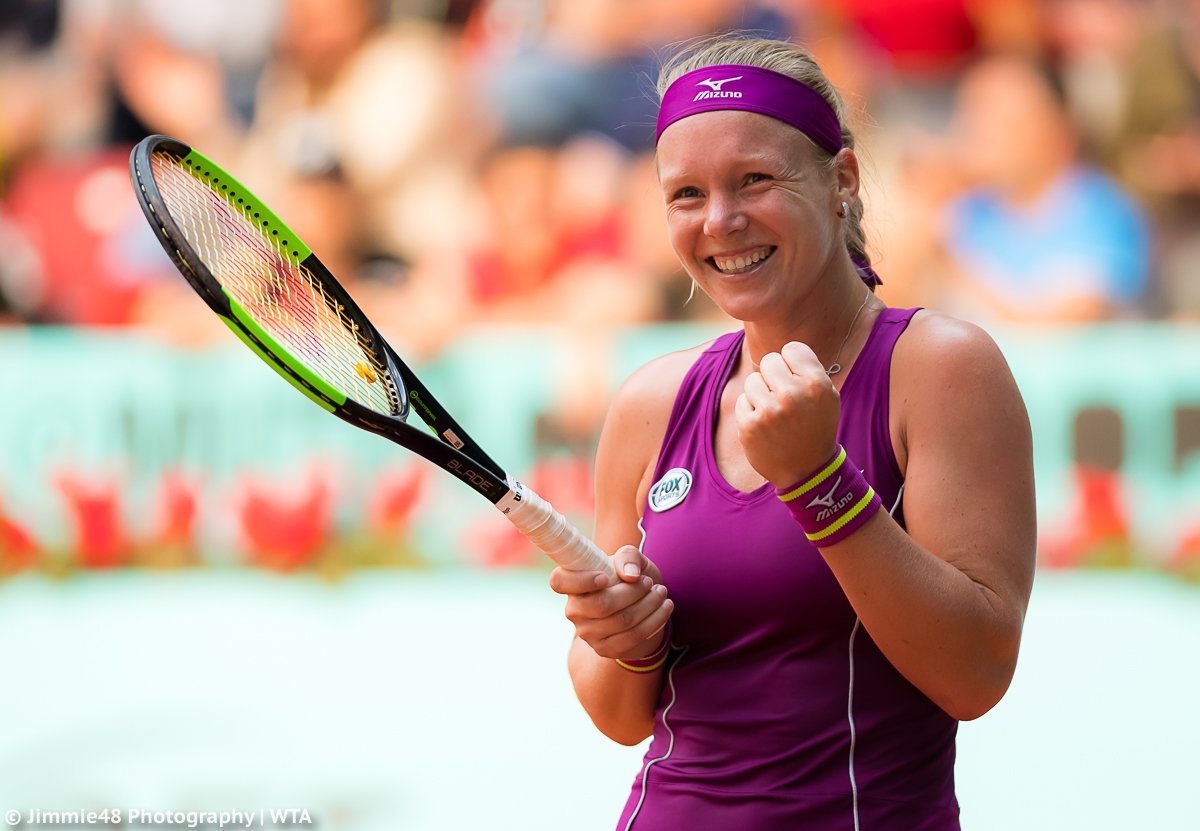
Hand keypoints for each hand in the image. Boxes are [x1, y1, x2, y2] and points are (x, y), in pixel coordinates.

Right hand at [549, 545, 672, 661]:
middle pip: (602, 604)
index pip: (559, 581)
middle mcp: (574, 610)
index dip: (581, 580)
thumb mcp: (629, 559)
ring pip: (622, 621)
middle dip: (633, 592)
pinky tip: (666, 608)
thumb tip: (630, 575)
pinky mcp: (605, 650)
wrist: (639, 605)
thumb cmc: (628, 576)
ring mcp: (587, 633)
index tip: (605, 576)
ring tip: (661, 592)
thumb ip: (628, 557)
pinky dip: (655, 620)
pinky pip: (634, 637)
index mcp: (571, 584)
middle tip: (649, 582)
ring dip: (650, 605)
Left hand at [735, 342, 839, 487]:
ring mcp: (769, 411)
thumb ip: (808, 370)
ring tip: (775, 412)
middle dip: (774, 376)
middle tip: (783, 397)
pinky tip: (764, 424)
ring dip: (761, 393)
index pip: (792, 349)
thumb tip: (783, 350)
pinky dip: (750, 410)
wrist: (807, 471)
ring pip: (753, 380)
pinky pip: (742, 400)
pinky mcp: (750, 425)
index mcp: (816, 384)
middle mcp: (792, 395)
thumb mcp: (827, 397)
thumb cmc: (816, 428)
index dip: (792, 363)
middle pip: (769, 360)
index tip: (796, 379)